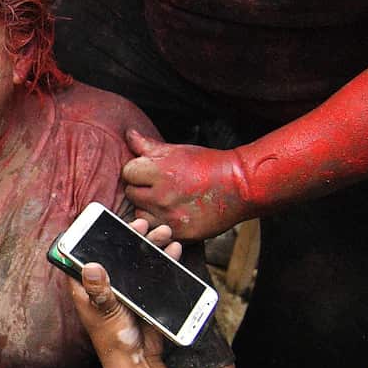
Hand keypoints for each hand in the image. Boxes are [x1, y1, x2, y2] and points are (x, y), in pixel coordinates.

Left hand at [67, 220, 181, 367]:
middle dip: (129, 236)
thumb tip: (90, 266)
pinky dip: (163, 259)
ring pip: (135, 259)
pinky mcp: (142, 294)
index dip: (90, 236)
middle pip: (114, 252)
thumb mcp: (105, 313)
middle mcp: (104, 283)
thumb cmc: (113, 340)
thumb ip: (100, 291)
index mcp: (85, 286)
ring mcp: (124, 288)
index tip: (103, 221)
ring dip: (149, 245)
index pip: (82, 255)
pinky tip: (173, 250)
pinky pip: (152, 271)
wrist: (138, 362)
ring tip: (163, 233)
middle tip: (143, 224)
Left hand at [122, 130, 251, 239]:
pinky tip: (171, 214)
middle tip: (157, 187)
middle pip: (131, 194)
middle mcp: (161, 196)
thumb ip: (148, 146)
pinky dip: (160, 224)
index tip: (148, 172)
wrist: (239, 186)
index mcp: (159, 171)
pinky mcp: (179, 232)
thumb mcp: (177, 150)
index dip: (137, 171)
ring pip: (139, 215)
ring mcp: (169, 216)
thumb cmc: (208, 165)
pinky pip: (155, 231)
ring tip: (164, 202)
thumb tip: (129, 134)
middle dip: (140, 189)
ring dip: (147, 209)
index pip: (128, 172)